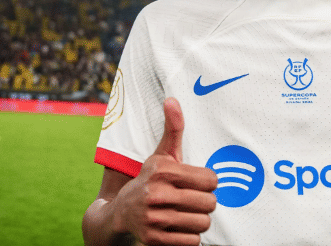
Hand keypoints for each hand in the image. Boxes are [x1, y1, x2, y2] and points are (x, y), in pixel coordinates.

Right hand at [116, 98, 217, 245]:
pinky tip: (179, 226)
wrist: (119, 212)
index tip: (198, 182)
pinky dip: (189, 236)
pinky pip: (192, 242)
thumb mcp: (160, 155)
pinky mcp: (154, 239)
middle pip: (209, 203)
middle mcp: (157, 194)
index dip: (208, 182)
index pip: (211, 180)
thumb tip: (172, 99)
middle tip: (193, 199)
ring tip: (187, 213)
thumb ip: (173, 129)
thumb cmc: (149, 180)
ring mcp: (154, 219)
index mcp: (163, 170)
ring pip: (203, 223)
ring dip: (199, 220)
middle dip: (205, 202)